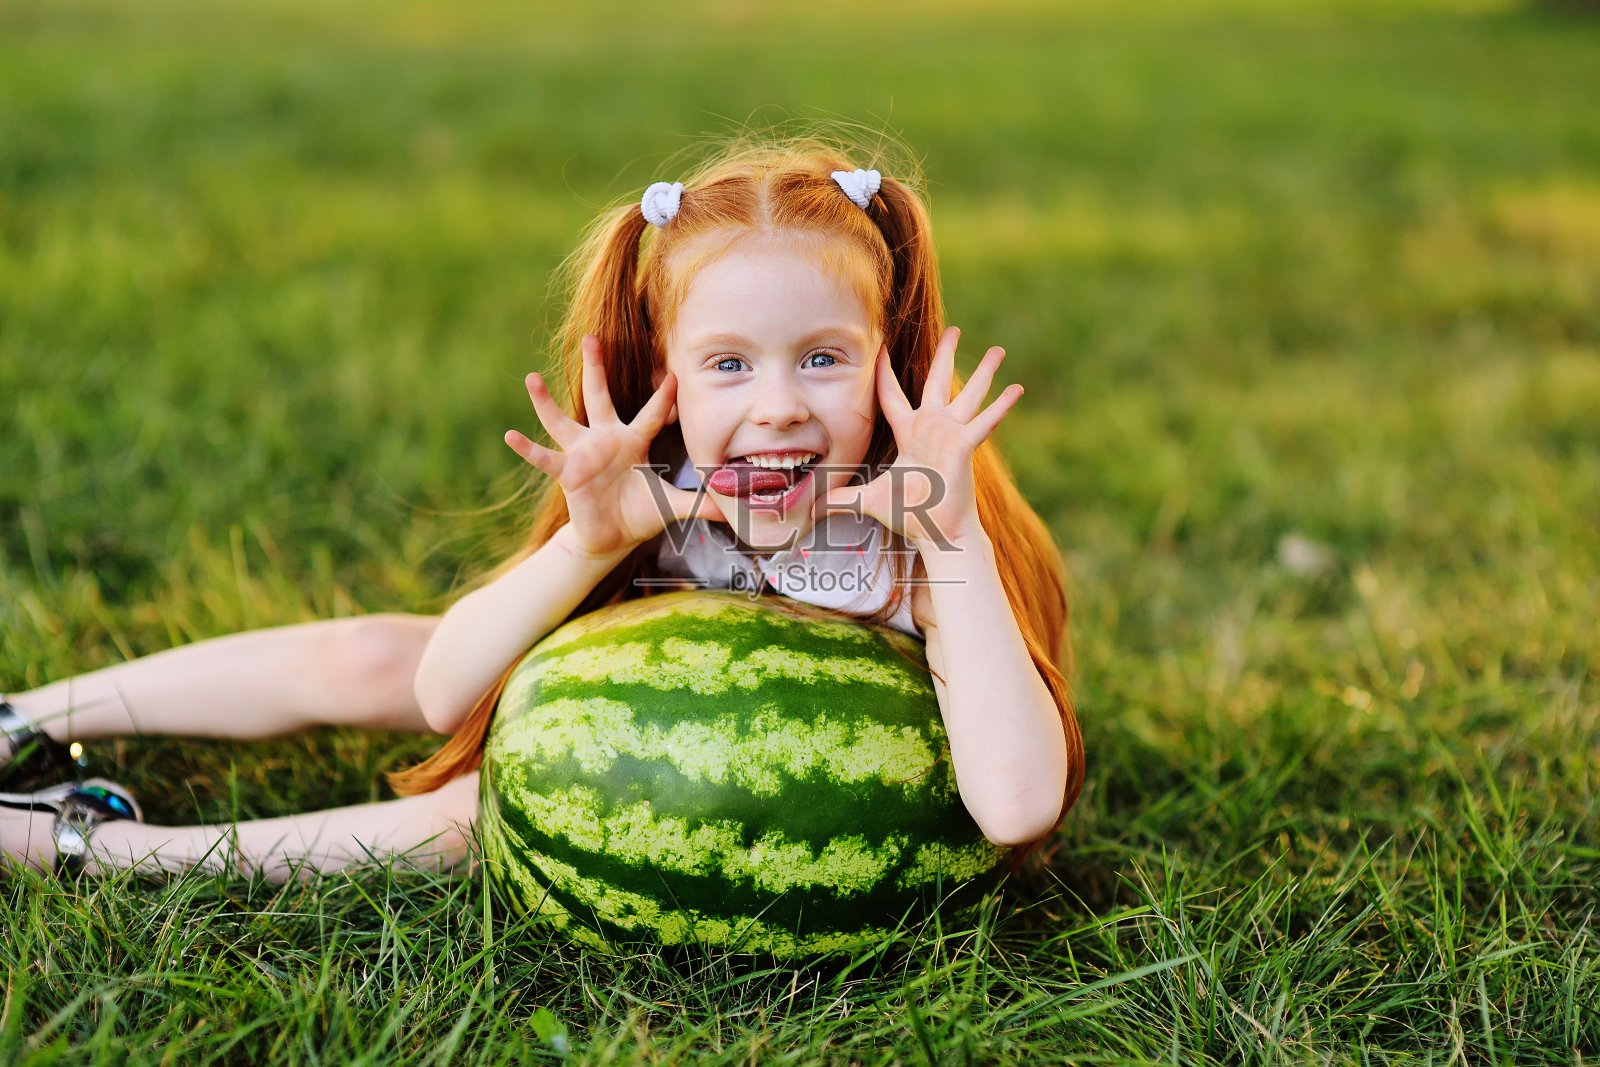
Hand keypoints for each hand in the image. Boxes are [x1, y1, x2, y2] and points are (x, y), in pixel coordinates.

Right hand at [505, 335, 723, 558]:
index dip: (665, 398)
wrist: (612, 537)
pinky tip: (511, 435)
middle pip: (601, 396)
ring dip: (545, 402)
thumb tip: (734, 510)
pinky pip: (544, 458)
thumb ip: (701, 505)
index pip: (653, 414)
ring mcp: (583, 453)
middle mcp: (606, 439)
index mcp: (634, 441)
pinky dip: (528, 449)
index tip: (674, 374)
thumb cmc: (640, 514)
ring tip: (530, 378)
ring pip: (562, 421)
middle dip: (596, 368)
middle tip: (592, 337)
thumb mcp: (672, 506)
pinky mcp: (567, 473)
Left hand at [814, 326, 1020, 550]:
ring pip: (969, 395)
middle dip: (945, 355)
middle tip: (955, 330)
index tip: (882, 345)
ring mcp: (952, 435)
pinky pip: (985, 422)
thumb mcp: (868, 500)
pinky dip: (1001, 406)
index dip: (885, 371)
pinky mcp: (965, 446)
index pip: (892, 395)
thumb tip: (811, 509)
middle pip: (937, 382)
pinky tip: (1017, 388)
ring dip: (985, 373)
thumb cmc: (911, 516)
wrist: (937, 533)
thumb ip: (841, 500)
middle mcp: (932, 428)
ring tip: (1000, 350)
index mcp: (909, 433)